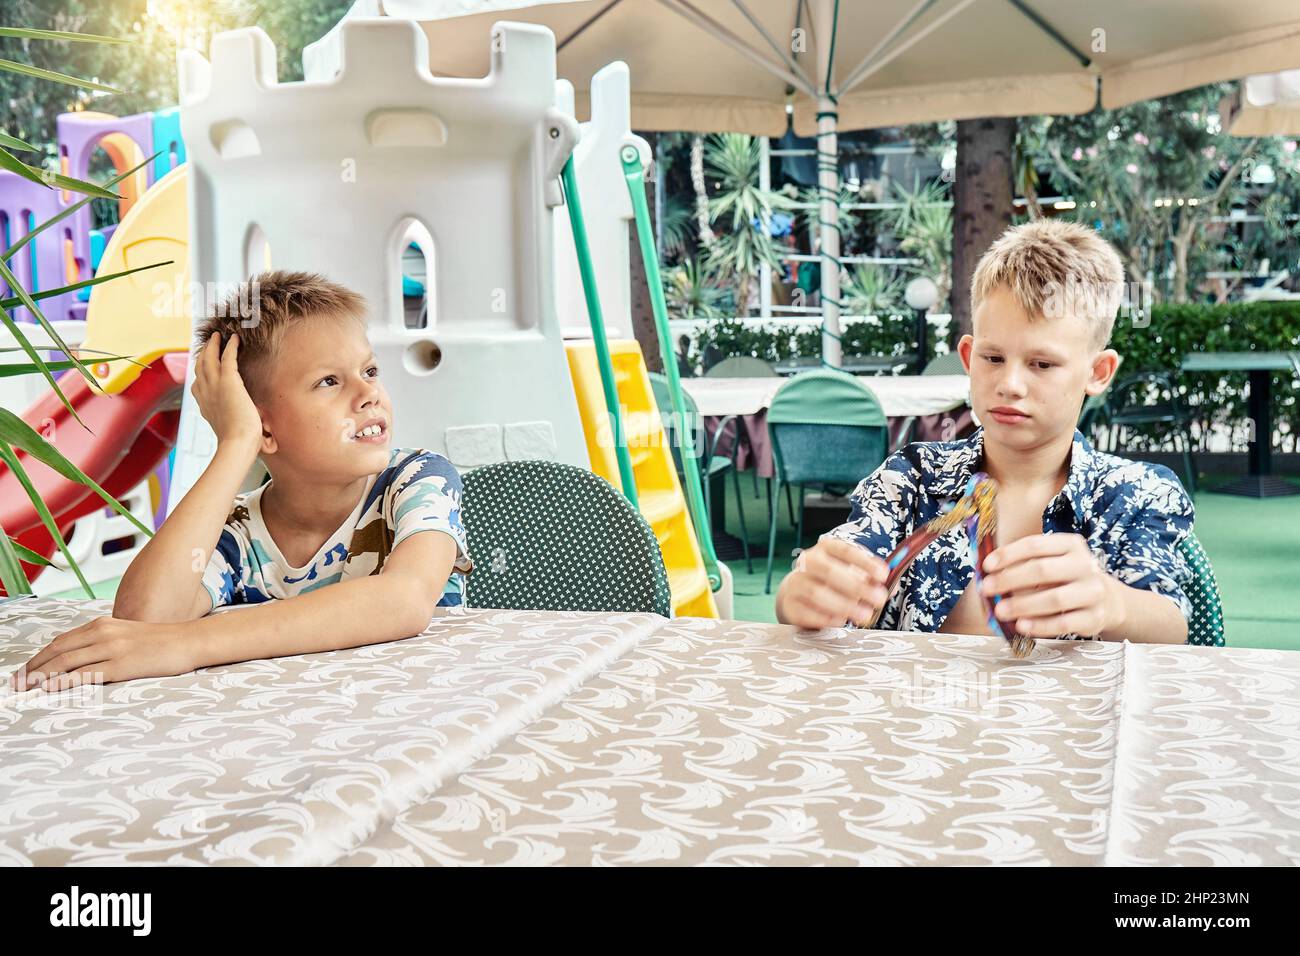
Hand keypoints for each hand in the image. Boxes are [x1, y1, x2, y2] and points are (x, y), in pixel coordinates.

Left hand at [8, 616, 200, 690]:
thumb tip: (83, 658)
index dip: (38, 657)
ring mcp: (112, 649)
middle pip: (57, 652)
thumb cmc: (162, 641)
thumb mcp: (128, 634)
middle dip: (33, 669)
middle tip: (17, 684)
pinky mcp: (122, 665)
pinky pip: (86, 675)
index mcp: (103, 624)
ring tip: (27, 689)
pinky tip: (52, 689)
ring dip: (42, 677)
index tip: (25, 671)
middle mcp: (103, 633)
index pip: (60, 641)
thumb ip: (104, 642)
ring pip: (66, 663)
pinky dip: (64, 682)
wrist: (189, 641)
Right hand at [191, 332, 262, 452]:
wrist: (237, 443)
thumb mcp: (233, 430)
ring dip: (213, 345)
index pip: (197, 383)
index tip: (203, 364)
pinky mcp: (228, 381)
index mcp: (204, 404)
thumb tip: (260, 436)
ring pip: (209, 357)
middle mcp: (205, 392)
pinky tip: (235, 338)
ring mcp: (214, 385)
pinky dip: (230, 346)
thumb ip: (238, 425)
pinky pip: (227, 357)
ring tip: (218, 336)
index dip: (200, 372)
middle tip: (209, 342)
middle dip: (203, 352)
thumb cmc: (238, 442)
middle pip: (199, 366)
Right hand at [778, 537, 889, 629]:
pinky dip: (826, 617)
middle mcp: (807, 562)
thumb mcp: (850, 572)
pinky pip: (807, 612)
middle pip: (829, 572)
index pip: (844, 550)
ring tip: (865, 615)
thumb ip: (870, 578)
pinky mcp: (789, 605)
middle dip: (857, 587)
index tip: (883, 574)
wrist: (796, 592)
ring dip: (843, 605)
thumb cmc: (831, 581)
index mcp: (825, 548)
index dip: (864, 561)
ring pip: (817, 593)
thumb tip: (892, 585)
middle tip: (879, 599)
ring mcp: (795, 584)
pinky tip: (841, 621)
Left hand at [980, 533, 1123, 637]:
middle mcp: (1085, 565)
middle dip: (1009, 579)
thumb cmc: (1064, 578)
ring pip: (1054, 598)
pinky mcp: (1095, 617)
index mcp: (1071, 544)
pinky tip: (1021, 626)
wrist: (1104, 599)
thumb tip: (986, 573)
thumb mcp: (1050, 562)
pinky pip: (1064, 623)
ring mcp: (1093, 591)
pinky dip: (1040, 626)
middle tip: (987, 589)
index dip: (1008, 554)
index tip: (986, 566)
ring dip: (1022, 605)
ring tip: (1000, 611)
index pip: (1035, 545)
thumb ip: (1023, 564)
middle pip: (1042, 570)